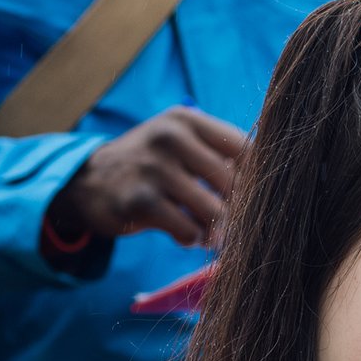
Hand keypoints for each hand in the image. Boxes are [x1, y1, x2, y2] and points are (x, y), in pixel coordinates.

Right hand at [50, 106, 244, 246]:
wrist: (87, 182)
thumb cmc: (151, 166)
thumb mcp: (182, 145)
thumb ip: (222, 156)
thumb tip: (272, 186)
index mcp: (188, 120)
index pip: (246, 149)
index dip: (257, 179)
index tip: (255, 196)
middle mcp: (170, 137)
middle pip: (232, 183)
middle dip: (238, 210)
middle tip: (234, 223)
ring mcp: (153, 168)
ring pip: (214, 210)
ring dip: (218, 231)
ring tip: (213, 234)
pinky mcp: (139, 201)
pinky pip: (188, 230)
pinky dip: (193, 239)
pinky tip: (186, 236)